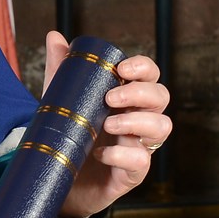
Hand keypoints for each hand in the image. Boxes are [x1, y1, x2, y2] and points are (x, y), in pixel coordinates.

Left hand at [44, 31, 171, 217]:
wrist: (55, 180)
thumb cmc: (68, 137)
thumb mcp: (61, 102)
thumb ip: (62, 71)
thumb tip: (55, 37)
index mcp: (126, 99)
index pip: (149, 76)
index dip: (143, 68)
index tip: (121, 68)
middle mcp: (139, 120)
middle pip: (161, 97)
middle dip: (140, 93)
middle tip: (110, 98)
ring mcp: (139, 146)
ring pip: (162, 127)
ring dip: (137, 121)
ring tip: (107, 125)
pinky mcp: (131, 174)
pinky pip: (142, 162)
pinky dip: (123, 155)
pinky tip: (101, 154)